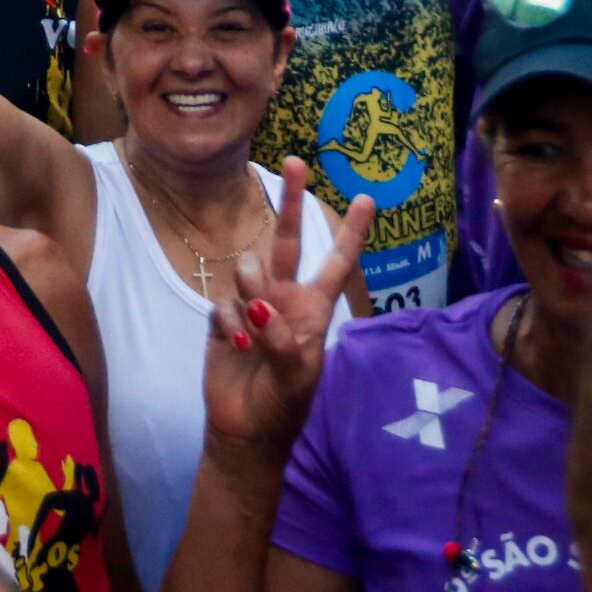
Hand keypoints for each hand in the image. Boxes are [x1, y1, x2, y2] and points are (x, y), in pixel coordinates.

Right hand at [198, 160, 374, 469]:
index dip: (350, 233)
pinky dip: (229, 322)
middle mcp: (283, 298)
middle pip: (286, 241)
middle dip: (290, 202)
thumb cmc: (283, 405)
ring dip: (250, 286)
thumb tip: (259, 306)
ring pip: (248, 267)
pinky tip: (233, 345)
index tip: (368, 199)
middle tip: (295, 162)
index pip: (335, 264)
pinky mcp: (223, 317)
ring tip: (251, 325)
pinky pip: (223, 302)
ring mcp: (252, 305)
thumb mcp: (296, 377)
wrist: (244, 429)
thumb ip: (283, 341)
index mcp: (313, 310)